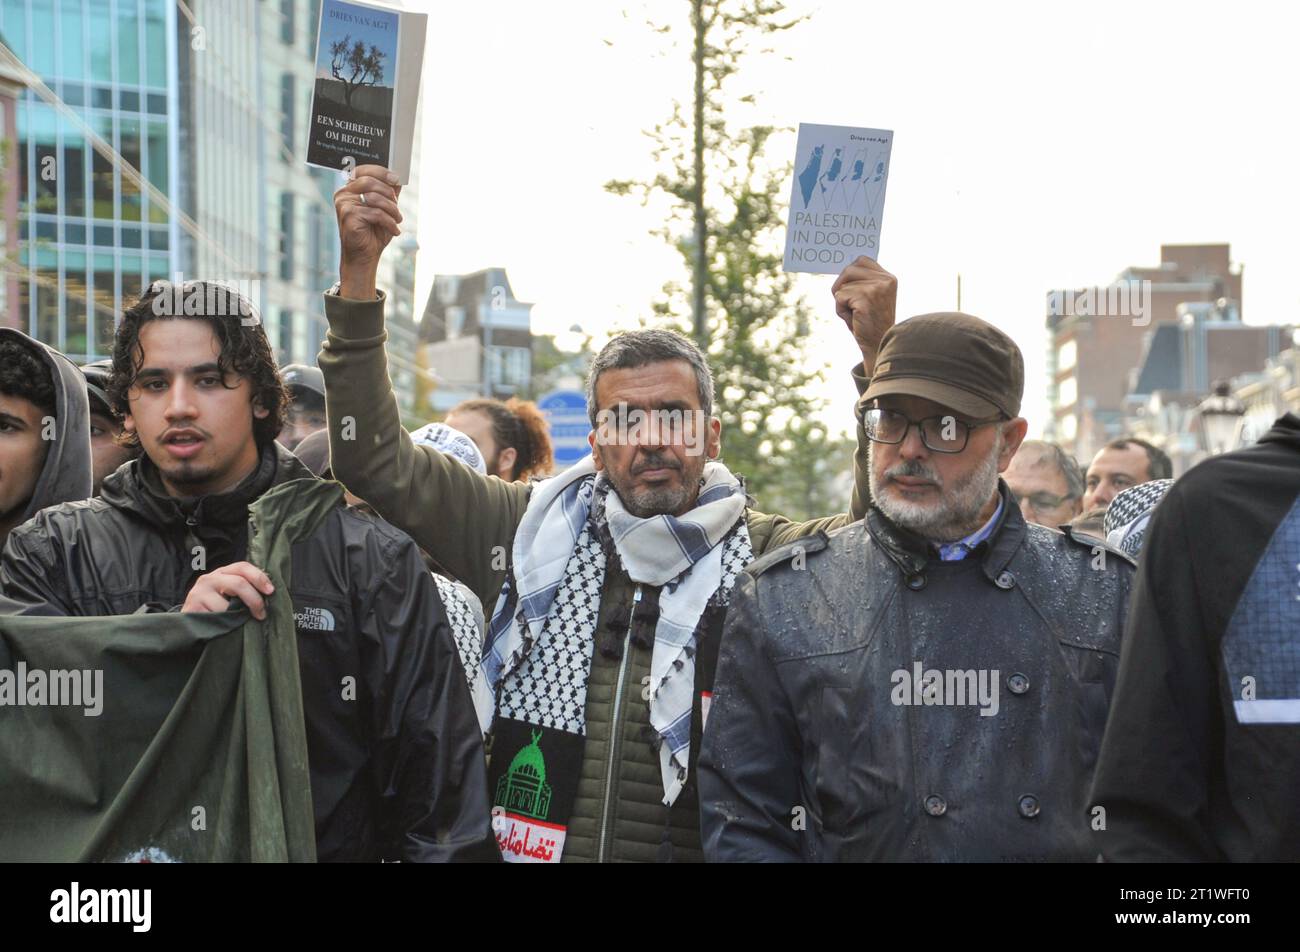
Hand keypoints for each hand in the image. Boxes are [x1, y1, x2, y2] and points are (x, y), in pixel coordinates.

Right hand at [181, 562, 275, 620]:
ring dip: (238, 617)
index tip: (271, 591)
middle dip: (255, 599)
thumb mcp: (230, 595)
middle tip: (261, 614)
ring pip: (228, 605)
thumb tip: (269, 592)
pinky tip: (225, 627)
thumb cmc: (215, 609)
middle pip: (238, 583)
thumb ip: (245, 589)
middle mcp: (209, 579)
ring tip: (239, 623)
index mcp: (222, 572)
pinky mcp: (193, 608)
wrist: (189, 624)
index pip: (243, 567)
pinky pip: (216, 618)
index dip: (259, 577)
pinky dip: (225, 625)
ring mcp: (199, 593)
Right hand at [334, 164, 402, 298]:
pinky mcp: (348, 215)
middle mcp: (343, 194)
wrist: (365, 256)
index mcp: (350, 189)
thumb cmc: (373, 232)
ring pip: (374, 197)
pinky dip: (389, 222)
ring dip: (392, 210)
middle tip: (397, 209)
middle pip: (370, 181)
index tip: (396, 179)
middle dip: (389, 195)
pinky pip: (375, 213)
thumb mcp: (385, 208)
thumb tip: (398, 177)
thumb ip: (388, 192)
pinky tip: (394, 230)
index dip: (381, 172)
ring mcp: (344, 204)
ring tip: (397, 220)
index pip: (364, 171)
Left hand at [831, 256, 896, 374]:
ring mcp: (877, 288)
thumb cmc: (868, 322)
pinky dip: (840, 310)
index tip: (850, 290)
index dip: (849, 274)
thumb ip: (861, 281)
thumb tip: (842, 266)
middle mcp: (885, 280)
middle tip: (849, 304)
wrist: (876, 345)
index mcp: (888, 278)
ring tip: (855, 313)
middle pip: (849, 269)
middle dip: (841, 287)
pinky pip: (839, 297)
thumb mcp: (868, 297)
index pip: (861, 260)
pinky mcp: (866, 298)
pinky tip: (854, 319)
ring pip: (842, 285)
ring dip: (842, 301)